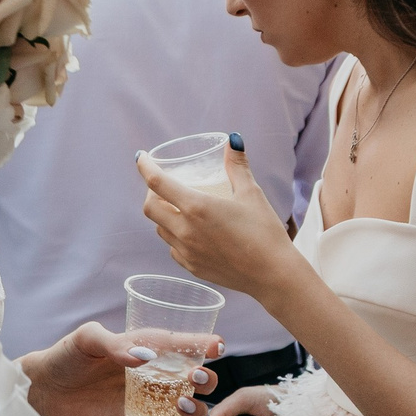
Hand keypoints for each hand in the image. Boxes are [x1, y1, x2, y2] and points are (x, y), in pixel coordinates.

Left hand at [21, 322, 221, 415]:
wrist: (45, 390)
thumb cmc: (67, 356)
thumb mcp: (87, 339)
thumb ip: (114, 344)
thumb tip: (142, 357)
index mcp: (147, 348)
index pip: (182, 345)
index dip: (204, 344)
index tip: (218, 346)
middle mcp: (155, 376)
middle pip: (196, 379)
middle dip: (206, 378)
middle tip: (197, 378)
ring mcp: (149, 403)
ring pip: (188, 409)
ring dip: (196, 409)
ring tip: (183, 406)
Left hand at [137, 137, 301, 305]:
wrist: (273, 275)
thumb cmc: (265, 232)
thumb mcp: (251, 193)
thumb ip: (237, 166)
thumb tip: (234, 140)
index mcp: (196, 208)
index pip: (157, 183)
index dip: (145, 166)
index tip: (142, 157)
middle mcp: (185, 231)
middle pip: (150, 208)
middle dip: (151, 194)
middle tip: (162, 186)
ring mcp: (187, 252)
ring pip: (160, 229)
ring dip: (163, 216)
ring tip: (176, 207)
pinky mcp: (193, 268)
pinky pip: (173, 249)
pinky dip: (174, 236)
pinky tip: (189, 233)